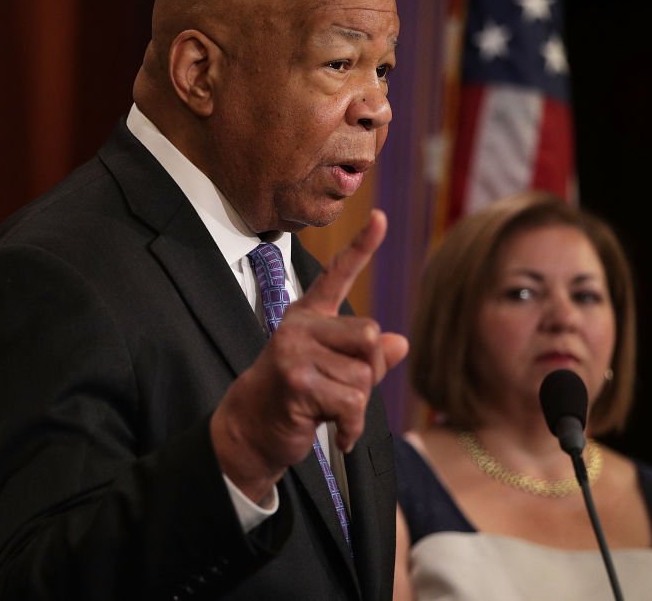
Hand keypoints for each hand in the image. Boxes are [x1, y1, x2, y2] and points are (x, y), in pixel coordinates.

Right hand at [210, 209, 408, 502]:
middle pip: (369, 335)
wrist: (250, 430)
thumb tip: (401, 343)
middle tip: (343, 393)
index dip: (362, 246)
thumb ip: (365, 357)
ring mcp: (295, 351)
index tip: (380, 217)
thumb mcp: (332, 372)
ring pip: (363, 376)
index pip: (338, 275)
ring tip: (328, 412)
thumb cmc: (295, 400)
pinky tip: (337, 434)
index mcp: (308, 316)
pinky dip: (352, 428)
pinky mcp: (297, 380)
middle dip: (368, 371)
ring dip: (356, 406)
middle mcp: (299, 325)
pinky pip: (352, 402)